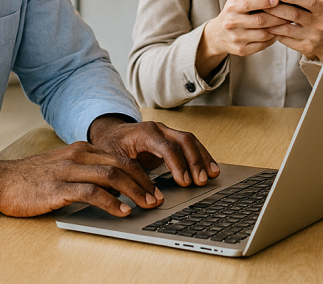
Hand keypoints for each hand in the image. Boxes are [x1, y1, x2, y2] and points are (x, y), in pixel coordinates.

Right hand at [0, 141, 163, 217]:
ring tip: (147, 205)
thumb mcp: (64, 167)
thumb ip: (87, 171)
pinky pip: (91, 192)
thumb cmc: (32, 178)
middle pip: (122, 165)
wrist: (1, 180)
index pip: (120, 157)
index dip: (142, 173)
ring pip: (112, 176)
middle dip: (145, 182)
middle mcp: (79, 156)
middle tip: (158, 198)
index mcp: (82, 149)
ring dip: (134, 192)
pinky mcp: (59, 188)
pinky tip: (122, 211)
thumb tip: (115, 186)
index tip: (155, 187)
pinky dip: (111, 202)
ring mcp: (69, 170)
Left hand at [88, 116, 219, 187]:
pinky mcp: (172, 140)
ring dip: (203, 158)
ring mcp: (167, 133)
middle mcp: (159, 129)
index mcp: (145, 133)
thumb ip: (128, 174)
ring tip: (213, 175)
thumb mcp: (113, 160)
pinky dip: (201, 157)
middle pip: (184, 141)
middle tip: (202, 181)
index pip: (167, 147)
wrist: (110, 133)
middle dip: (195, 161)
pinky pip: (190, 146)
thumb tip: (140, 192)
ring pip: (191, 142)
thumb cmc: (110, 146)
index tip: (184, 182)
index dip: (177, 164)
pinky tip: (210, 168)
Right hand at [196, 0, 284, 76]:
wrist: (218, 34)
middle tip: (289, 13)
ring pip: (264, 34)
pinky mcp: (241, 50)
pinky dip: (272, 38)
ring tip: (285, 23)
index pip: (248, 3)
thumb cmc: (233, 12)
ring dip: (278, 28)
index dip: (263, 1)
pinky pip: (262, 45)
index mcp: (232, 8)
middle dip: (277, 16)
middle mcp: (232, 23)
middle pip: (260, 20)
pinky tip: (277, 32)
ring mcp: (236, 38)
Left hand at [265, 0, 322, 61]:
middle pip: (295, 15)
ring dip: (273, 22)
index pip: (310, 2)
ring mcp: (312, 37)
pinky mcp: (305, 47)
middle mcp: (320, 25)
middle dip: (278, 9)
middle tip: (265, 4)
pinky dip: (275, 33)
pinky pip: (286, 40)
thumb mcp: (321, 1)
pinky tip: (269, 27)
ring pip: (288, 29)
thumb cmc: (319, 15)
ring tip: (263, 16)